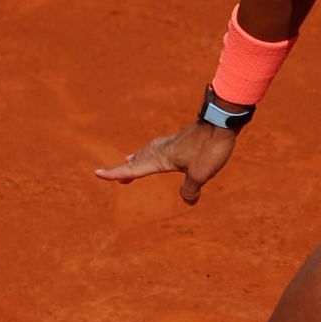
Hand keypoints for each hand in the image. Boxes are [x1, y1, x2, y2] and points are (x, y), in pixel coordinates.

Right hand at [94, 121, 236, 204]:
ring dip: (139, 157)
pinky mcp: (184, 138)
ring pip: (149, 150)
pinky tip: (164, 151)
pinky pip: (162, 146)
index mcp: (162, 158)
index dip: (116, 173)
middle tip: (115, 176)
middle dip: (127, 168)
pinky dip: (154, 151)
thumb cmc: (210, 147)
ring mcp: (174, 142)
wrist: (223, 121)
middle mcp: (164, 149)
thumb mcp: (200, 174)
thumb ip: (190, 189)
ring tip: (131, 159)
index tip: (97, 173)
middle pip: (139, 159)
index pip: (134, 168)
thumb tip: (187, 200)